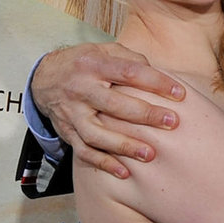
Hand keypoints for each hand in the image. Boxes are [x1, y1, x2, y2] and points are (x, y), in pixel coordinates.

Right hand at [31, 43, 183, 178]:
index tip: (180, 93)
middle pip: (114, 105)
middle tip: (172, 122)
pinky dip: (103, 163)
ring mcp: (72, 113)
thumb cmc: (84, 63)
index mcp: (93, 65)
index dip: (155, 82)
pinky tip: (124, 172)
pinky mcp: (67, 132)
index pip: (128, 72)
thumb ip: (130, 59)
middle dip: (145, 115)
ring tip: (150, 154)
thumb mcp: (103, 50)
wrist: (44, 78)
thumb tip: (158, 73)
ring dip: (124, 146)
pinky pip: (84, 151)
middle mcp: (81, 89)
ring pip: (97, 134)